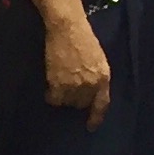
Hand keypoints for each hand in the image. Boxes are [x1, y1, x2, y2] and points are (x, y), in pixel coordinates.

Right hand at [43, 9, 113, 129]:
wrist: (67, 28)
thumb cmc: (83, 38)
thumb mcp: (98, 59)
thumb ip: (97, 77)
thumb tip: (90, 92)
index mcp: (103, 78)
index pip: (101, 104)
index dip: (96, 118)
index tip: (90, 126)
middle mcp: (90, 85)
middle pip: (81, 104)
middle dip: (76, 98)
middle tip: (69, 87)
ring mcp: (74, 86)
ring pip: (67, 102)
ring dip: (63, 96)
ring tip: (59, 84)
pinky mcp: (58, 84)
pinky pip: (54, 99)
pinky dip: (51, 96)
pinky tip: (50, 88)